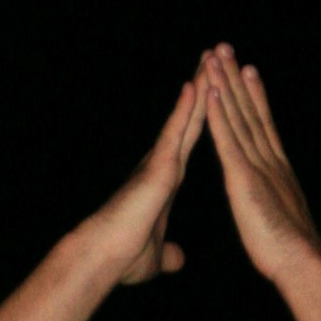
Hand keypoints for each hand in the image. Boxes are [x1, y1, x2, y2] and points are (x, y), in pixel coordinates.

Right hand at [87, 78, 205, 285]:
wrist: (104, 258)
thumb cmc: (124, 258)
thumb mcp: (157, 257)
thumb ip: (170, 254)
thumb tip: (179, 260)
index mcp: (166, 182)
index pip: (190, 141)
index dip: (204, 117)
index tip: (215, 93)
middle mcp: (163, 165)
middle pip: (190, 121)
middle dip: (204, 90)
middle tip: (216, 59)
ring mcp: (159, 163)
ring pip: (184, 119)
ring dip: (199, 89)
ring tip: (211, 59)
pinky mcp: (156, 168)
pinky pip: (174, 133)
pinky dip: (184, 110)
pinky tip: (194, 85)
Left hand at [201, 46, 320, 280]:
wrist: (300, 262)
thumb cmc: (290, 253)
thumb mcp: (280, 223)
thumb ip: (274, 209)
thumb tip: (277, 212)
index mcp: (274, 170)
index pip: (260, 126)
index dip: (253, 98)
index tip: (246, 72)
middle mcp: (268, 159)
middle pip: (249, 112)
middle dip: (235, 79)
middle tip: (225, 48)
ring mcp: (257, 165)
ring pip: (237, 118)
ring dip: (224, 86)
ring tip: (214, 56)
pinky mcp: (244, 177)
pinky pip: (228, 140)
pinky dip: (219, 115)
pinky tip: (209, 91)